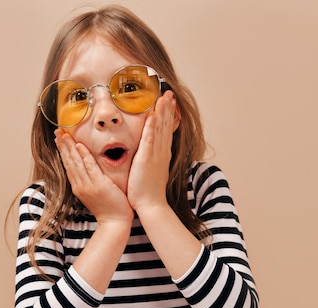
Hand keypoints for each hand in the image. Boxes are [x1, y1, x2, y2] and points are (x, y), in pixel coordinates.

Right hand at [55, 129, 133, 224]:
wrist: (115, 223)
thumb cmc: (109, 209)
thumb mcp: (97, 194)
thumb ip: (92, 182)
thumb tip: (91, 172)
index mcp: (79, 187)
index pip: (69, 165)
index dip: (63, 151)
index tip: (59, 139)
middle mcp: (80, 185)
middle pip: (69, 162)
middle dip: (63, 146)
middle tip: (57, 131)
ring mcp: (88, 185)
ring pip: (76, 162)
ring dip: (69, 147)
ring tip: (64, 134)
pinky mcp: (98, 185)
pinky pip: (90, 167)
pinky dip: (84, 156)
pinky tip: (79, 146)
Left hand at [127, 90, 178, 213]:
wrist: (151, 205)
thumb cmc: (148, 192)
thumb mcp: (152, 172)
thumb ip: (151, 160)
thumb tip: (150, 155)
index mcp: (162, 154)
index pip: (166, 130)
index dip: (168, 115)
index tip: (169, 102)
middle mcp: (162, 151)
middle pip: (166, 125)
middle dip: (168, 108)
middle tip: (169, 93)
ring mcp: (156, 154)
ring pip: (160, 129)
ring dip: (162, 112)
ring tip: (164, 97)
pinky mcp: (147, 158)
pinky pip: (150, 139)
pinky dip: (152, 127)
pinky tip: (152, 115)